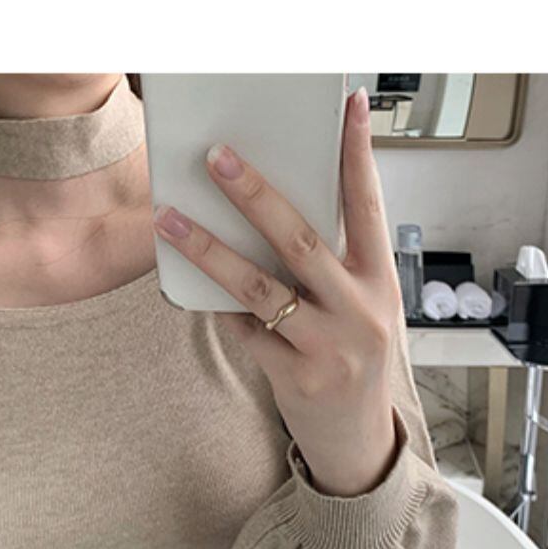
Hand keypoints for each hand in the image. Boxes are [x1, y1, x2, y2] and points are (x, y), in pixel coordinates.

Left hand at [152, 85, 401, 496]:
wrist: (360, 443)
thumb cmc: (353, 361)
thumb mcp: (360, 307)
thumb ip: (332, 265)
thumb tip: (273, 206)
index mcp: (379, 281)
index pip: (368, 205)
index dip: (357, 153)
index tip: (346, 105)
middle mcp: (360, 310)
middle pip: (302, 239)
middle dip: (256, 193)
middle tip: (217, 156)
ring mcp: (330, 346)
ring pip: (259, 287)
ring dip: (209, 248)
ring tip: (169, 217)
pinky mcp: (298, 378)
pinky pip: (246, 332)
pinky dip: (220, 310)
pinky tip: (194, 292)